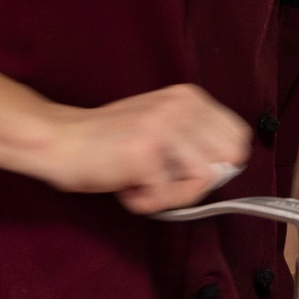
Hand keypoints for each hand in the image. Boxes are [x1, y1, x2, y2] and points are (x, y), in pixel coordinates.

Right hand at [44, 84, 250, 214]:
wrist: (60, 141)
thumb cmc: (109, 140)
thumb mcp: (161, 124)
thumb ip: (194, 140)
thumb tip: (227, 169)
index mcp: (188, 96)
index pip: (238, 135)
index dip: (219, 161)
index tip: (188, 166)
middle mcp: (180, 106)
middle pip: (228, 160)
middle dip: (199, 179)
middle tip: (164, 176)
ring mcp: (163, 128)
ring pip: (203, 181)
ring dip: (172, 193)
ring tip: (142, 180)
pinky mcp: (145, 155)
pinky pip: (168, 198)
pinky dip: (146, 202)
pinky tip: (125, 184)